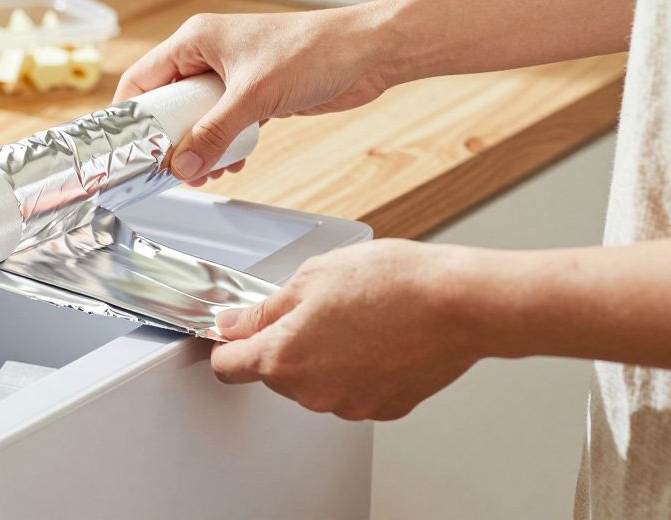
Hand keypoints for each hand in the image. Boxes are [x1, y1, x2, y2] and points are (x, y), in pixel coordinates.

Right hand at [114, 4, 393, 181]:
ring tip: (202, 173)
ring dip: (198, 147)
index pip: (142, 78)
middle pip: (168, 103)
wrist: (367, 53)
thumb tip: (182, 165)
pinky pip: (223, 124)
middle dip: (168, 139)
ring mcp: (231, 76)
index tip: (127, 147)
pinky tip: (230, 164)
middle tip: (167, 169)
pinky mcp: (253, 94)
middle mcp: (208, 55)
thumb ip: (214, 134)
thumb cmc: (314, 50)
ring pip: (196, 118)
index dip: (130, 114)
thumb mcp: (254, 97)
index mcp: (195, 40)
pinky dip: (223, 145)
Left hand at [210, 239, 485, 420]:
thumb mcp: (311, 277)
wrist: (458, 303)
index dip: (227, 344)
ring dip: (322, 357)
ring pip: (315, 382)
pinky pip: (352, 389)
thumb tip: (235, 324)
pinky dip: (357, 369)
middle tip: (316, 309)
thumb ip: (265, 309)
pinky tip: (378, 339)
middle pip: (273, 374)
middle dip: (283, 344)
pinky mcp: (383, 408)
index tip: (235, 331)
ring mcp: (349, 405)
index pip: (227, 367)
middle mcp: (312, 392)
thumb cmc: (393, 283)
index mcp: (284, 356)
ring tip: (356, 319)